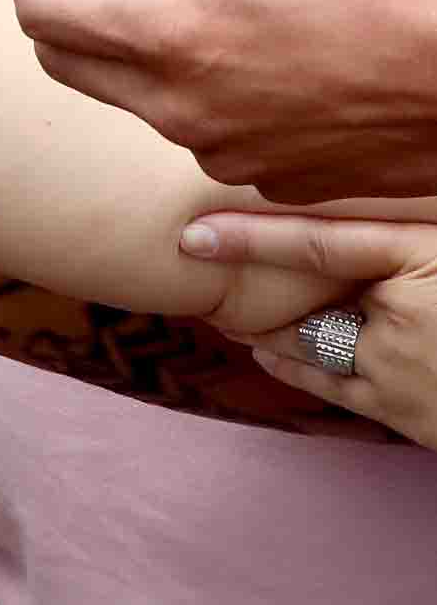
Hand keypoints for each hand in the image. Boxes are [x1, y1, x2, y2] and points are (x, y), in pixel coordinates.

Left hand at [5, 0, 436, 201]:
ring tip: (174, 6)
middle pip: (67, 65)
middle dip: (55, 15)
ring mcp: (225, 153)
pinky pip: (202, 134)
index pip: (42, 12)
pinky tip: (243, 57)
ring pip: (132, 102)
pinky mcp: (270, 180)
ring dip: (128, 57)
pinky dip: (196, 95)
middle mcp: (183, 108)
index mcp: (171, 37)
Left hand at [187, 213, 436, 444]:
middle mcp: (399, 315)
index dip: (253, 237)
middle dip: (252, 287)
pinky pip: (329, 384)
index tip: (194, 233)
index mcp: (422, 260)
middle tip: (192, 254)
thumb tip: (376, 194)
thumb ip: (404, 229)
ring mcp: (396, 367)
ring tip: (219, 311)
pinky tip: (263, 354)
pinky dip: (290, 366)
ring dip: (262, 328)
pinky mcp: (400, 410)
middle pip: (305, 299)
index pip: (320, 244)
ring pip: (307, 342)